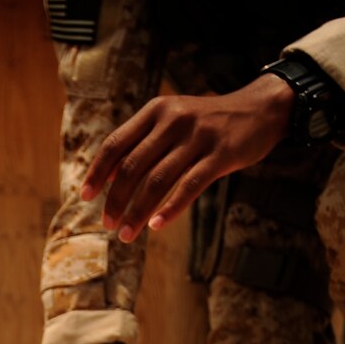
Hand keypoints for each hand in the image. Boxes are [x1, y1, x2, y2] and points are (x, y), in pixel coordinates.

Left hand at [83, 73, 293, 241]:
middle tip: (107, 224)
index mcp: (156, 111)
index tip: (85, 197)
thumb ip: (143, 143)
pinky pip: (190, 186)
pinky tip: (157, 226)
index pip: (116, 143)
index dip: (98, 172)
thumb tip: (109, 177)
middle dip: (116, 199)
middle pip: (133, 166)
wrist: (260, 110)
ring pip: (158, 180)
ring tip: (126, 233)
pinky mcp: (221, 155)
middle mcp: (173, 120)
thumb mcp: (173, 120)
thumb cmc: (209, 122)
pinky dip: (170, 209)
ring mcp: (198, 137)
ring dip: (138, 211)